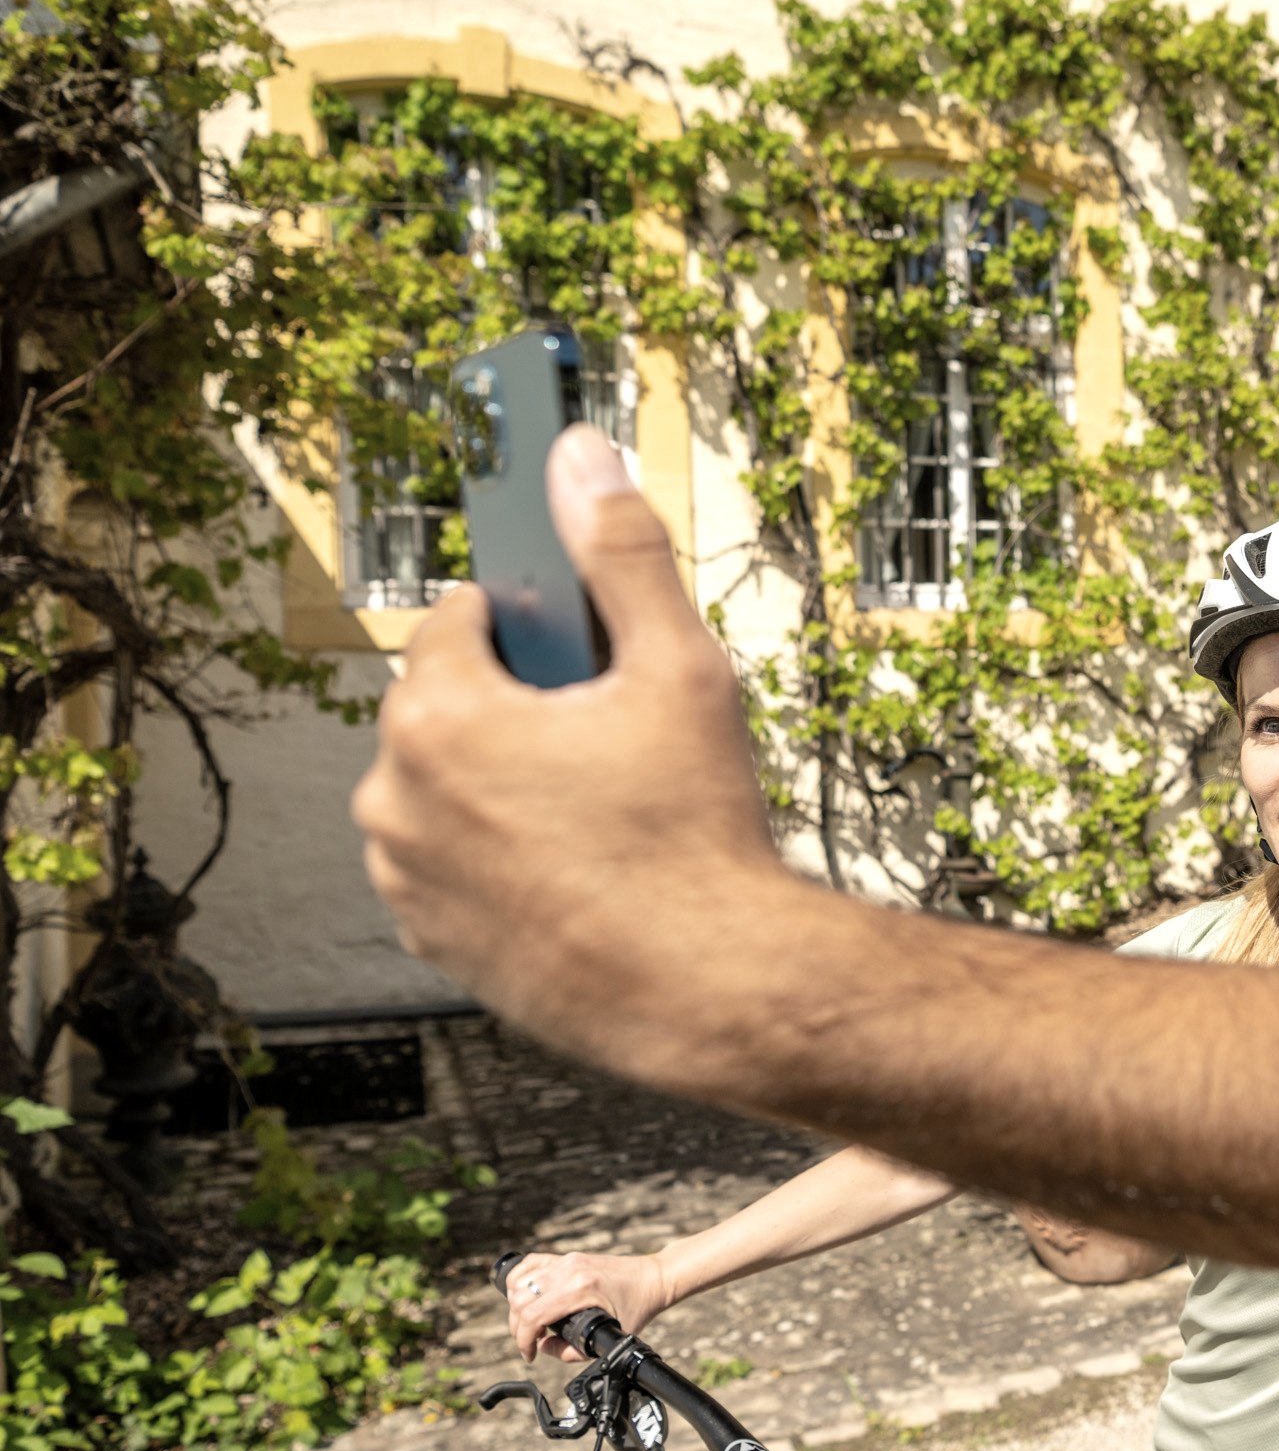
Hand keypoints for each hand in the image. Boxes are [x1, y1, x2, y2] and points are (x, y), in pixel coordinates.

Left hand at [353, 427, 784, 1079]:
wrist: (709, 988)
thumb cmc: (693, 838)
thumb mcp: (678, 671)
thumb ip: (620, 556)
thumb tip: (580, 461)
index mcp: (440, 717)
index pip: (457, 620)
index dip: (531, 623)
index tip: (579, 649)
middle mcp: (397, 798)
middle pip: (447, 705)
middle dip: (517, 707)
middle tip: (608, 736)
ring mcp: (408, 877)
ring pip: (447, 787)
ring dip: (504, 781)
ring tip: (601, 809)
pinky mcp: (430, 937)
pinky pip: (454, 863)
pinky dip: (500, 854)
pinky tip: (581, 864)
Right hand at [505, 1249, 675, 1362]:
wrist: (653, 1278)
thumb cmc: (637, 1308)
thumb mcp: (609, 1338)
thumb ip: (572, 1351)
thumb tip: (543, 1348)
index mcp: (580, 1288)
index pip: (533, 1315)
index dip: (523, 1341)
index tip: (529, 1354)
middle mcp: (569, 1269)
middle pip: (520, 1299)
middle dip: (518, 1327)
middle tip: (530, 1343)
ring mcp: (566, 1260)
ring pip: (520, 1281)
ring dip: (516, 1307)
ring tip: (529, 1324)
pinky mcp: (567, 1256)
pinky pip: (530, 1264)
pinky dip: (519, 1281)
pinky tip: (523, 1297)